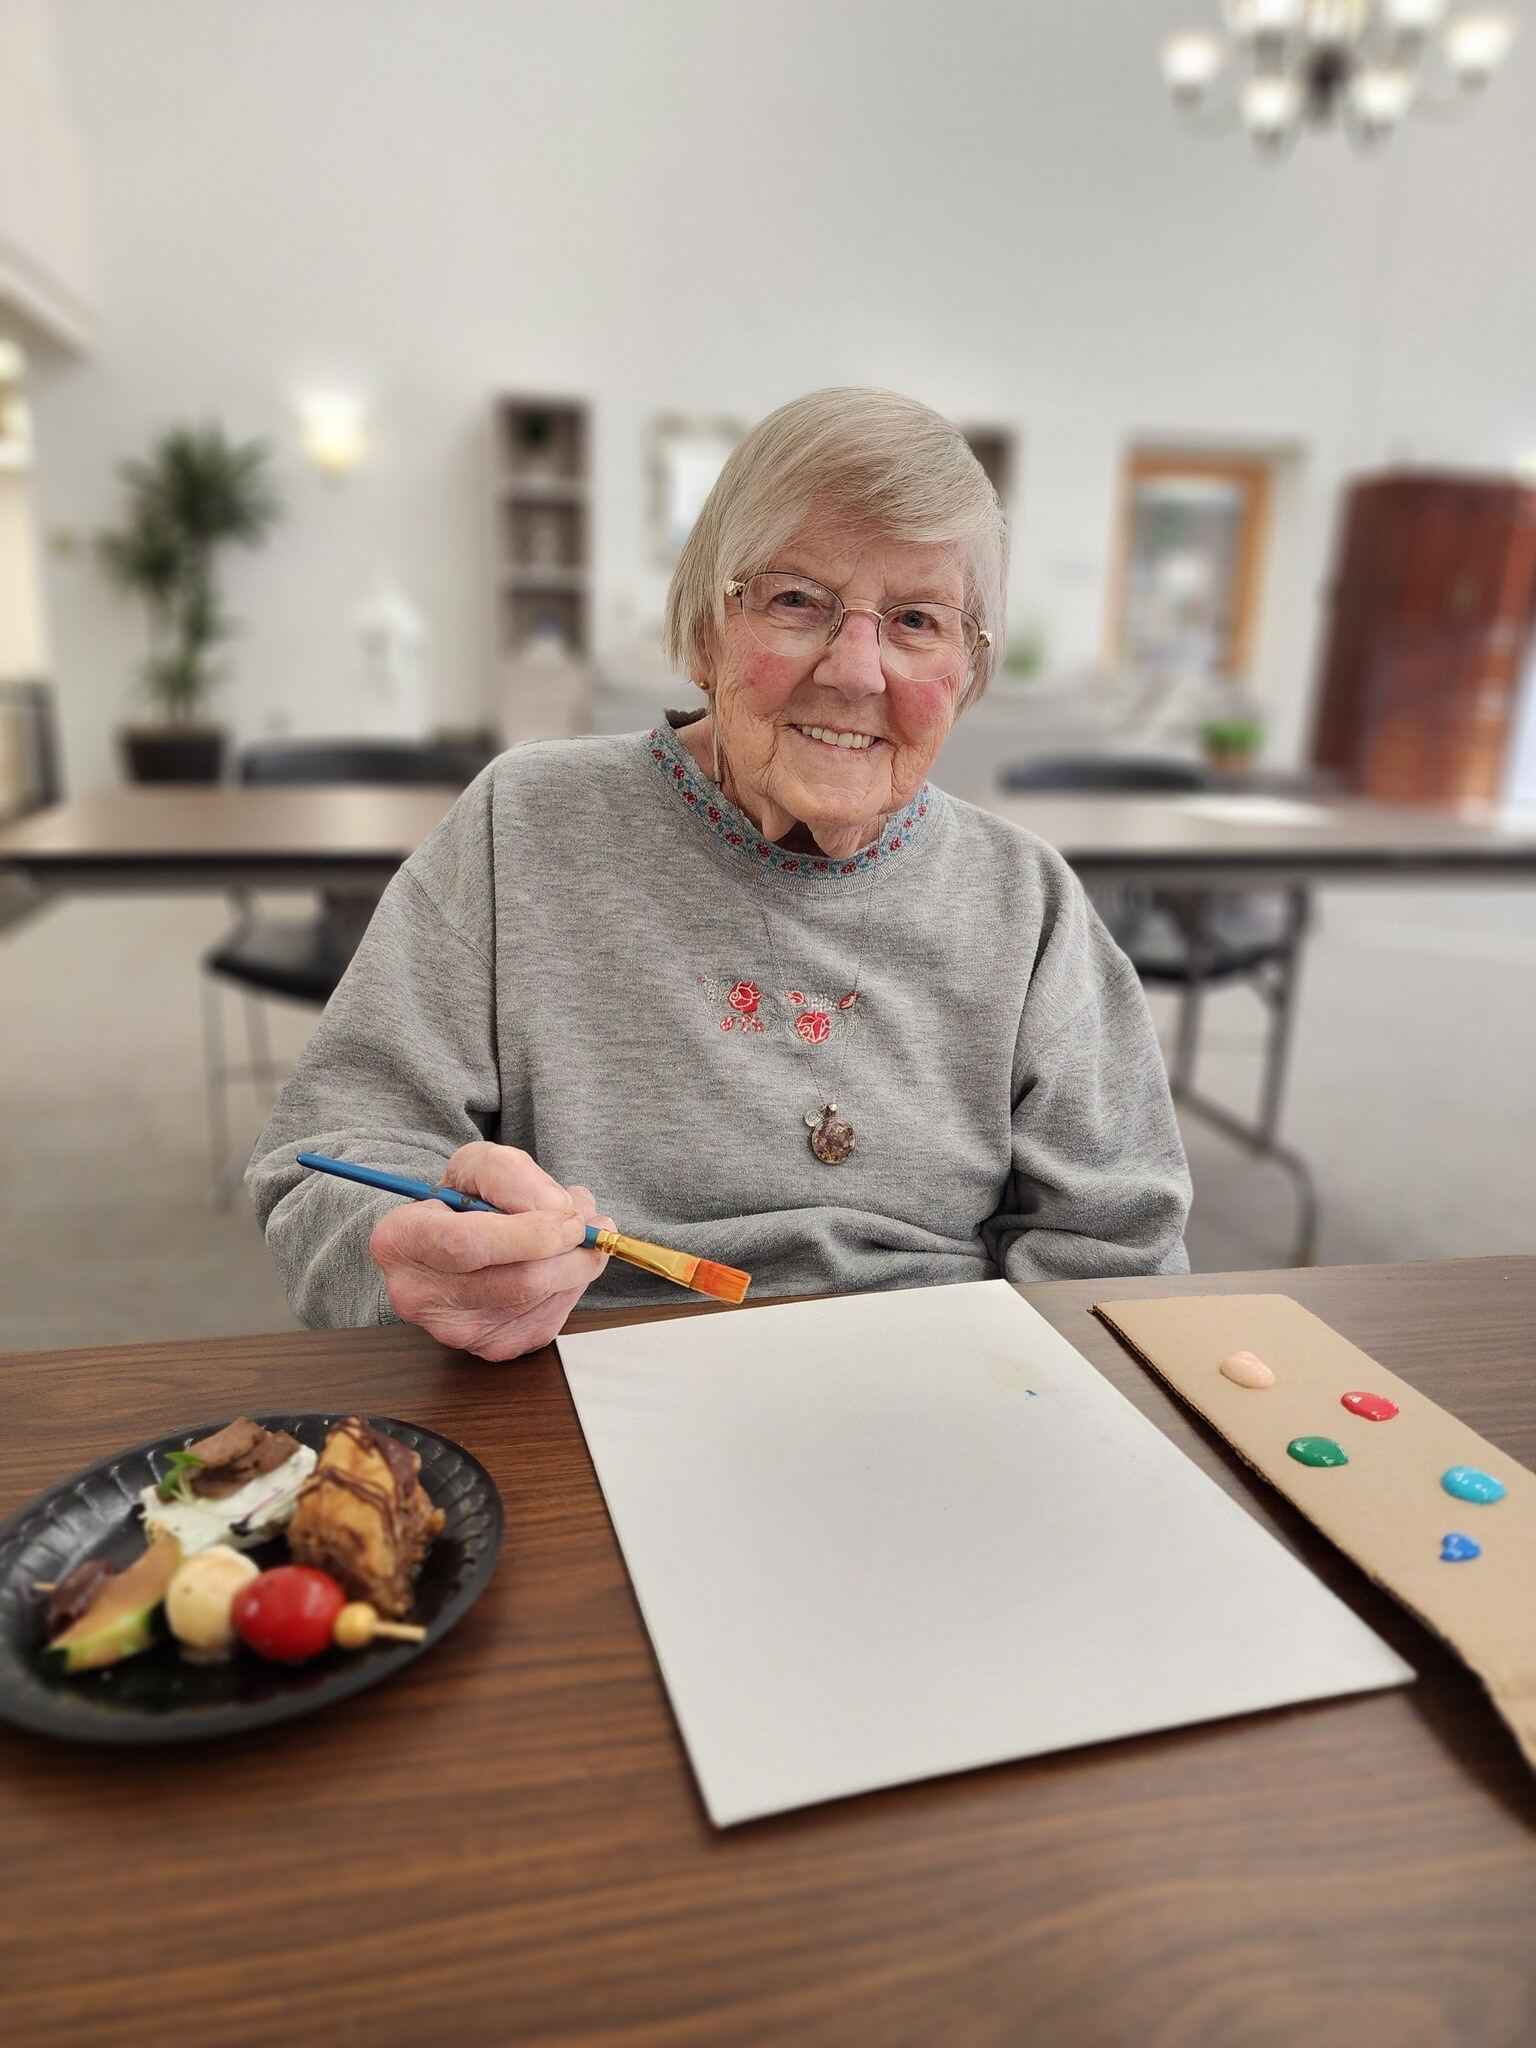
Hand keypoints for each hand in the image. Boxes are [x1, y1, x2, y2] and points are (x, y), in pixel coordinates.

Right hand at [367, 1141, 612, 1361]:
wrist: (451, 1241)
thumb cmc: (463, 1200)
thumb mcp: (479, 1166)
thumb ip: (515, 1177)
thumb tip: (561, 1210)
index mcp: (400, 1240)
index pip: (469, 1245)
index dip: (530, 1234)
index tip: (571, 1219)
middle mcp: (418, 1294)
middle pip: (513, 1283)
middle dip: (568, 1254)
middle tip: (593, 1226)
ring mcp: (452, 1330)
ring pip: (538, 1303)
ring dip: (574, 1268)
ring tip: (576, 1235)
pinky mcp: (487, 1348)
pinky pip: (546, 1322)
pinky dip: (567, 1290)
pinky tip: (558, 1265)